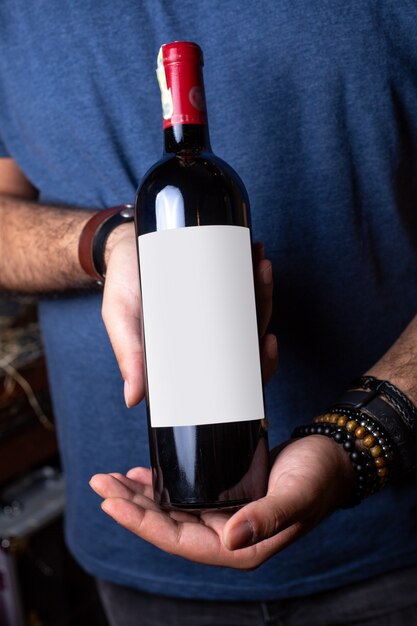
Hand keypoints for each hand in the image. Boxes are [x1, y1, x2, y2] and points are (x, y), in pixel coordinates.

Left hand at [90, 435, 354, 569]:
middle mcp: (228, 537)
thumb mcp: (295, 496)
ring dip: (140, 496)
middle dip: (131, 506)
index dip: (141, 523)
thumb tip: (229, 539)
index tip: (111, 502)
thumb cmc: (318, 479)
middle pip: (167, 526)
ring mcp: (225, 518)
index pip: (178, 541)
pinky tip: (143, 475)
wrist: (333, 459)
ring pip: (171, 510)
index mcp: (240, 547)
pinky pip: (184, 496)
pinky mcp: (225, 497)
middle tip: (101, 483)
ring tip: (113, 479)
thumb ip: (266, 518)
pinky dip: (161, 485)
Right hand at [101, 228, 276, 406]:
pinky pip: (244, 278)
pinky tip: (257, 253)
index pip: (233, 371)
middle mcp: (208, 332)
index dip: (258, 366)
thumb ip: (128, 355)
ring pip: (252, 304)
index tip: (267, 344)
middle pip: (250, 333)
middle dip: (264, 311)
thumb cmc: (123, 286)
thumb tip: (133, 399)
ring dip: (263, 286)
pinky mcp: (217, 278)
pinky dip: (253, 266)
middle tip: (263, 290)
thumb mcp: (120, 319)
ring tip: (262, 267)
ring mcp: (215, 305)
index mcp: (192, 352)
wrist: (121, 247)